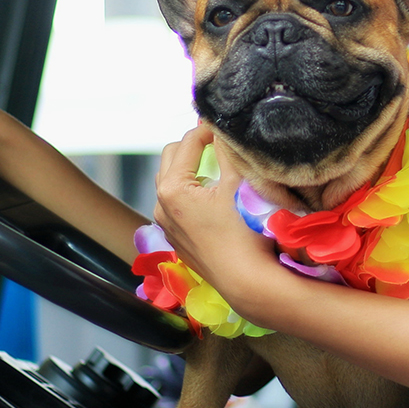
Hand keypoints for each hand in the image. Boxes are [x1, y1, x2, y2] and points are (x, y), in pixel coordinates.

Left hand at [153, 125, 278, 303]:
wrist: (247, 283)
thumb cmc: (246, 232)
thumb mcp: (239, 182)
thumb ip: (228, 149)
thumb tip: (222, 125)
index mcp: (172, 189)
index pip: (189, 141)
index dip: (210, 128)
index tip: (229, 126)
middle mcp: (161, 205)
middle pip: (172, 156)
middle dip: (195, 145)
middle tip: (220, 143)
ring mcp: (166, 224)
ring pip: (172, 180)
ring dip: (191, 167)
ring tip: (218, 166)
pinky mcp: (176, 238)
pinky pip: (177, 203)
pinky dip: (191, 190)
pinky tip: (214, 195)